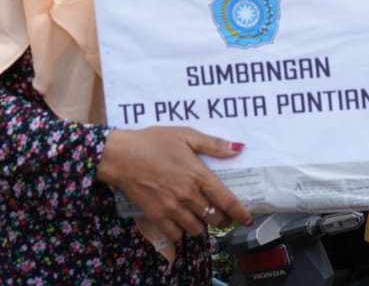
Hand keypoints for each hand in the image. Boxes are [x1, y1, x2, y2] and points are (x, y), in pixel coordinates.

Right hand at [96, 127, 250, 244]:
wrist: (121, 155)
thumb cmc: (152, 142)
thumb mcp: (185, 135)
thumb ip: (213, 144)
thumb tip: (238, 148)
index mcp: (197, 175)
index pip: (226, 200)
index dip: (239, 213)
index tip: (246, 219)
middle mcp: (187, 194)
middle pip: (214, 218)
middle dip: (222, 219)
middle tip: (222, 216)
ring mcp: (171, 207)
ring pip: (197, 229)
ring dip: (202, 226)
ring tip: (201, 218)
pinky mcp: (156, 216)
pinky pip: (176, 234)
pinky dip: (182, 232)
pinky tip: (181, 223)